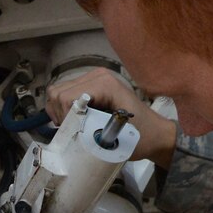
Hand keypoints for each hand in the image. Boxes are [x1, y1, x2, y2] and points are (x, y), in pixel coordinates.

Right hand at [43, 68, 177, 167]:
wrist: (155, 134)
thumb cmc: (140, 137)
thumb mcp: (115, 136)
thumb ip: (89, 131)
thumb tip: (66, 133)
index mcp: (104, 84)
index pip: (66, 97)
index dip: (65, 118)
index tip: (75, 134)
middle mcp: (96, 76)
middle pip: (58, 92)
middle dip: (60, 115)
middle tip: (70, 132)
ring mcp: (93, 79)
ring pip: (57, 92)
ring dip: (59, 112)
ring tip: (71, 127)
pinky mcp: (90, 85)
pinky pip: (64, 93)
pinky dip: (62, 109)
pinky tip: (73, 121)